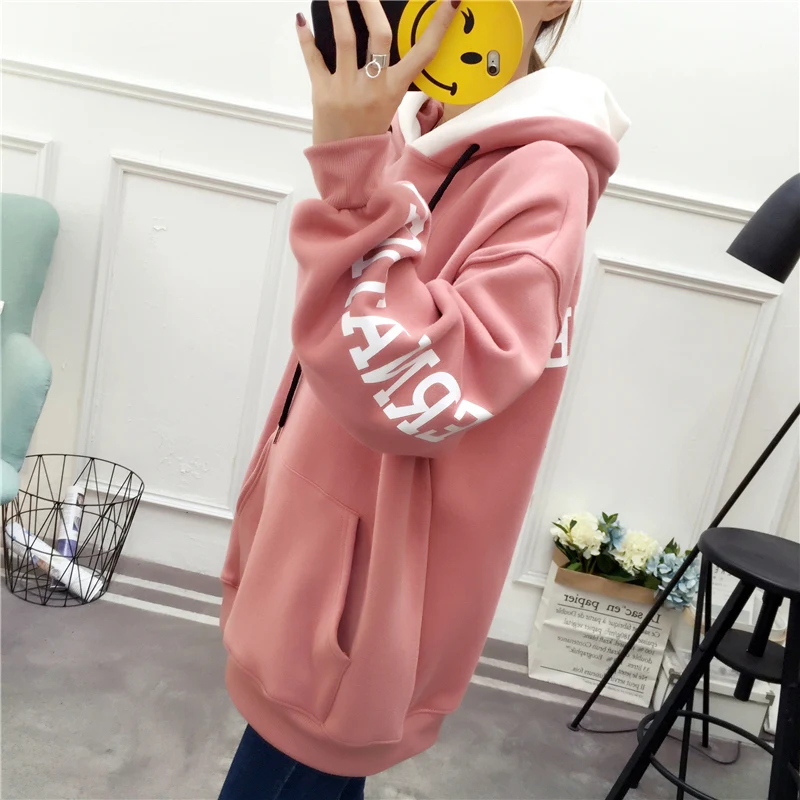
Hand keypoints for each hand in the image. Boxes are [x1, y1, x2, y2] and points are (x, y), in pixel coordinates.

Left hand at [297, 0, 460, 145]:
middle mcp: (373, 87)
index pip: (423, 54)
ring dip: (338, 9)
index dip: (438, 26)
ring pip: (344, 39)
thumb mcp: (388, 102)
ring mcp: (347, 89)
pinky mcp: (322, 92)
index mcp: (395, 89)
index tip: (451, 1)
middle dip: (371, 4)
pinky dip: (306, 37)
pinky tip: (302, 20)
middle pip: (379, 36)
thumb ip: (390, 73)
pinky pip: (313, 58)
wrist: (347, 164)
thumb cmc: (368, 128)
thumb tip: (381, 34)